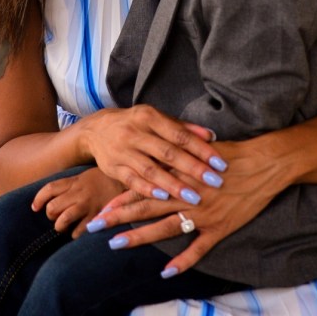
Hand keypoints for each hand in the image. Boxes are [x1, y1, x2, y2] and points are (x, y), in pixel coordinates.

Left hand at [32, 167, 123, 237]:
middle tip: (56, 217)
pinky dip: (75, 235)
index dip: (38, 199)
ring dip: (60, 226)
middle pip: (53, 207)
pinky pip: (79, 232)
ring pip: (63, 220)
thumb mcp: (86, 176)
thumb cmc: (106, 180)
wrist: (130, 181)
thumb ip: (71, 185)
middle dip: (50, 215)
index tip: (35, 207)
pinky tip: (79, 232)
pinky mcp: (98, 217)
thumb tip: (53, 197)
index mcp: (75, 181)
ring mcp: (88, 205)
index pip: (49, 189)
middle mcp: (79, 193)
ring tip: (64, 227)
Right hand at [78, 105, 226, 201]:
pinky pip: (132, 180)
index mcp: (149, 117)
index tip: (220, 163)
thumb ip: (183, 128)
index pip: (180, 135)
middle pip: (167, 152)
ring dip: (173, 184)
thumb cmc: (135, 125)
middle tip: (215, 182)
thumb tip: (211, 136)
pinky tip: (164, 198)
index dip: (201, 149)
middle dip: (193, 168)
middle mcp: (134, 132)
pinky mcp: (112, 167)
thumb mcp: (156, 119)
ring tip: (194, 197)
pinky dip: (148, 189)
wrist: (96, 130)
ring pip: (150, 169)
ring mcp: (122, 151)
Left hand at [90, 136, 290, 274]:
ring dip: (139, 237)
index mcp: (181, 176)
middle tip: (94, 226)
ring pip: (165, 228)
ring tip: (116, 244)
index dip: (121, 198)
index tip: (100, 206)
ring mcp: (203, 214)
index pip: (145, 187)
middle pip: (146, 207)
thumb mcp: (202, 152)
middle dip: (118, 217)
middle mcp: (187, 195)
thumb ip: (180, 160)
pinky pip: (198, 249)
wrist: (266, 163)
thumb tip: (161, 160)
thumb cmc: (234, 155)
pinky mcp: (220, 228)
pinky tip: (166, 272)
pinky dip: (183, 262)